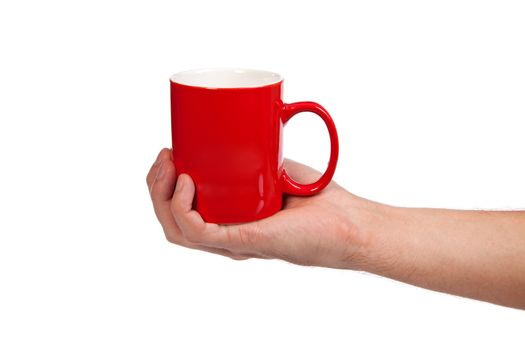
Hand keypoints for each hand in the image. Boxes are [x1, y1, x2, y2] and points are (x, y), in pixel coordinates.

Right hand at [146, 148, 372, 268]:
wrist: (347, 220)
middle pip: (170, 219)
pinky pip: (197, 234)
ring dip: (162, 196)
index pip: (180, 211)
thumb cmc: (316, 199)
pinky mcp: (245, 242)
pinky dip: (183, 209)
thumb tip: (241, 115)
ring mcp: (232, 242)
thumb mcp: (272, 168)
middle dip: (156, 185)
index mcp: (226, 222)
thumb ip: (253, 152)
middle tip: (166, 156)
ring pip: (176, 230)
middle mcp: (224, 236)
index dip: (164, 183)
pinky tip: (188, 184)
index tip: (169, 150)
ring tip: (170, 166)